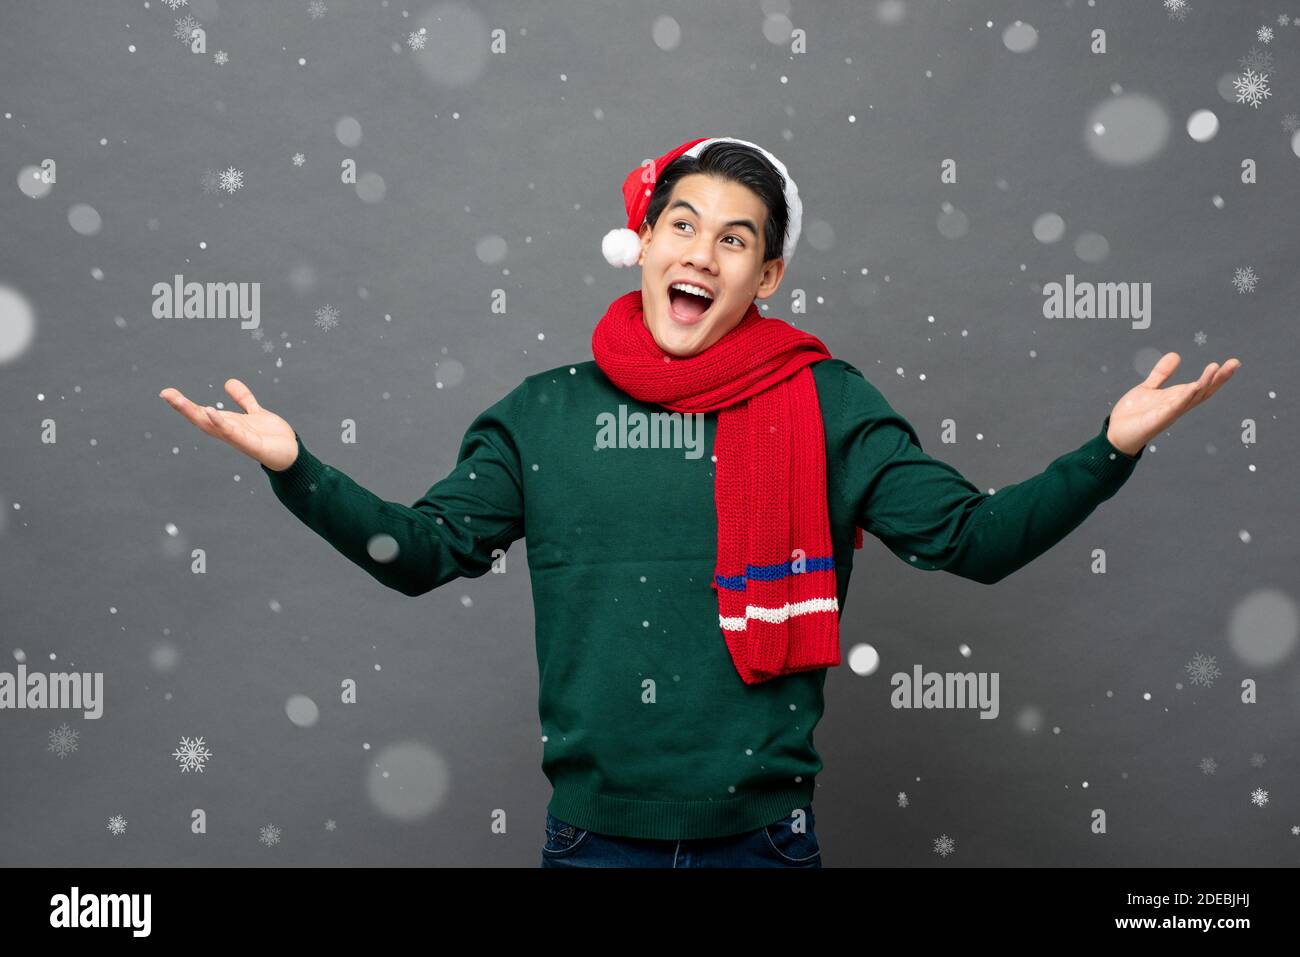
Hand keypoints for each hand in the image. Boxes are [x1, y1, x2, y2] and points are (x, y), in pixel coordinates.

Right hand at [159, 378, 298, 471]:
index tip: (166, 392)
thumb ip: (243, 399)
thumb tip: (229, 382)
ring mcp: (239, 439)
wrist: (292, 454)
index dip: (184, 404)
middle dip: (183, 407)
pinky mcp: (253, 445)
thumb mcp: (255, 412)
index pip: (201, 413)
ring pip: (214, 427)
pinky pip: (235, 434)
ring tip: (182, 402)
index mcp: (228, 425)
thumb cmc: (271, 437)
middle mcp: (229, 432)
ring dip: (198, 414)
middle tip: (166, 394)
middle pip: (202, 419)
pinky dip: (222, 424)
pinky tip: (212, 412)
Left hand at [1106, 353, 1240, 456]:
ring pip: (1193, 397)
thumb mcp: (1149, 387)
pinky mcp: (1159, 418)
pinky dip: (1185, 396)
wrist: (1116, 432)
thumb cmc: (1134, 414)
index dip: (1218, 375)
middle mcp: (1178, 405)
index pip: (1202, 385)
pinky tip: (1194, 386)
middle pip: (1204, 390)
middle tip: (1235, 363)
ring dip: (1205, 383)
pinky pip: (1175, 406)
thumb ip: (1162, 373)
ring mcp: (1170, 412)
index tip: (1233, 362)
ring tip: (1215, 367)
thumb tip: (1176, 355)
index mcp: (1177, 397)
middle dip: (1220, 378)